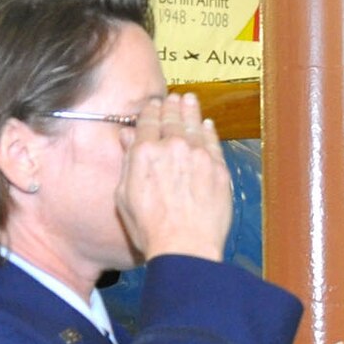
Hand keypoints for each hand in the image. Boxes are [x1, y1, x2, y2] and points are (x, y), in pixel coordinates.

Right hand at [117, 92, 232, 262]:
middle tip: (174, 97)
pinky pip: (213, 142)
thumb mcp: (125, 196)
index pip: (148, 122)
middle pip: (172, 119)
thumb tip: (127, 137)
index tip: (153, 104)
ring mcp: (198, 156)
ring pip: (194, 125)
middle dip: (172, 106)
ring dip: (191, 111)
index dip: (151, 110)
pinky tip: (208, 124)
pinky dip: (209, 130)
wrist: (185, 245)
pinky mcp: (219, 169)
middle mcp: (172, 148)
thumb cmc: (150, 228)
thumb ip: (128, 162)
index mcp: (145, 153)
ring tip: (190, 100)